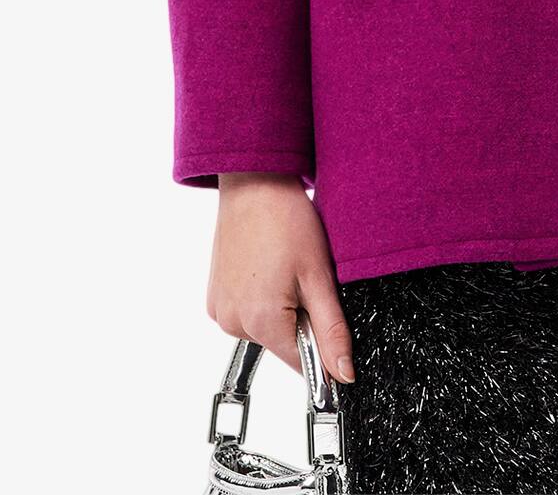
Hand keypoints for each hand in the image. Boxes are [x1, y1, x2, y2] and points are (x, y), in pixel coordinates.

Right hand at [209, 173, 357, 382]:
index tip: (330, 320)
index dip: (322, 347)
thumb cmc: (287, 220)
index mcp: (261, 322)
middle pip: (282, 343)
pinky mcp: (214, 297)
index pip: (300, 363)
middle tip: (307, 278)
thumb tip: (343, 374)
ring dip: (281, 310)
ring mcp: (220, 310)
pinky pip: (246, 313)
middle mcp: (233, 323)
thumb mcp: (319, 276)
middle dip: (301, 320)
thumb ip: (332, 330)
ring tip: (285, 268)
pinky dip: (262, 299)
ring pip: (265, 328)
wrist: (254, 183)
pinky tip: (268, 267)